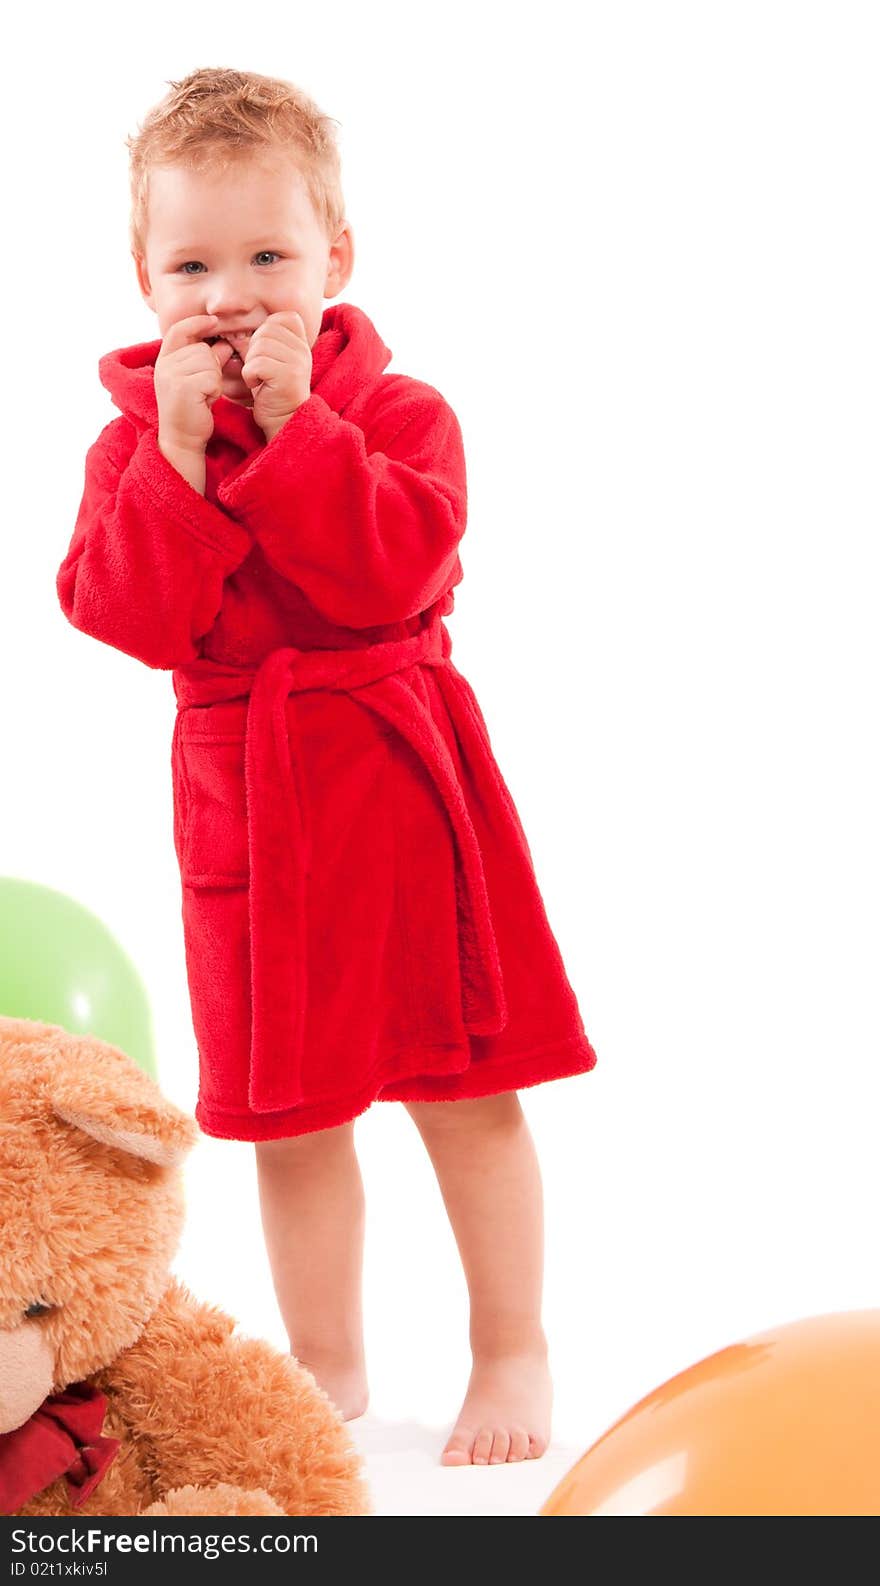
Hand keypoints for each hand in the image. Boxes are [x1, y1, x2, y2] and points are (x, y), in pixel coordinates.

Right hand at [155, 313, 233, 453]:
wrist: (182, 439)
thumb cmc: (192, 410)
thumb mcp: (199, 380)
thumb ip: (209, 359)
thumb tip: (223, 343)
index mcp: (164, 360)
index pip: (179, 330)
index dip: (197, 323)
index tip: (214, 321)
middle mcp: (164, 365)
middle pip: (202, 349)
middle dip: (211, 368)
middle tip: (203, 389)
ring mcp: (171, 375)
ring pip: (209, 362)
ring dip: (214, 380)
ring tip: (203, 396)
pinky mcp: (183, 387)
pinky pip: (212, 377)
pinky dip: (215, 390)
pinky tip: (205, 402)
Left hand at [239, 311, 312, 441]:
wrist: (284, 422)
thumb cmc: (273, 393)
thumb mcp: (271, 362)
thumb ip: (263, 344)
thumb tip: (237, 332)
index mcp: (301, 344)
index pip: (284, 318)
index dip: (268, 329)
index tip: (265, 352)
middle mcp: (303, 351)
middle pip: (267, 330)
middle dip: (254, 349)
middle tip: (258, 369)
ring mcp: (298, 363)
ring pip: (260, 346)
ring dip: (251, 363)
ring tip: (258, 378)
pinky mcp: (288, 376)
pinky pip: (257, 363)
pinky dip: (249, 375)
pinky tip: (256, 386)